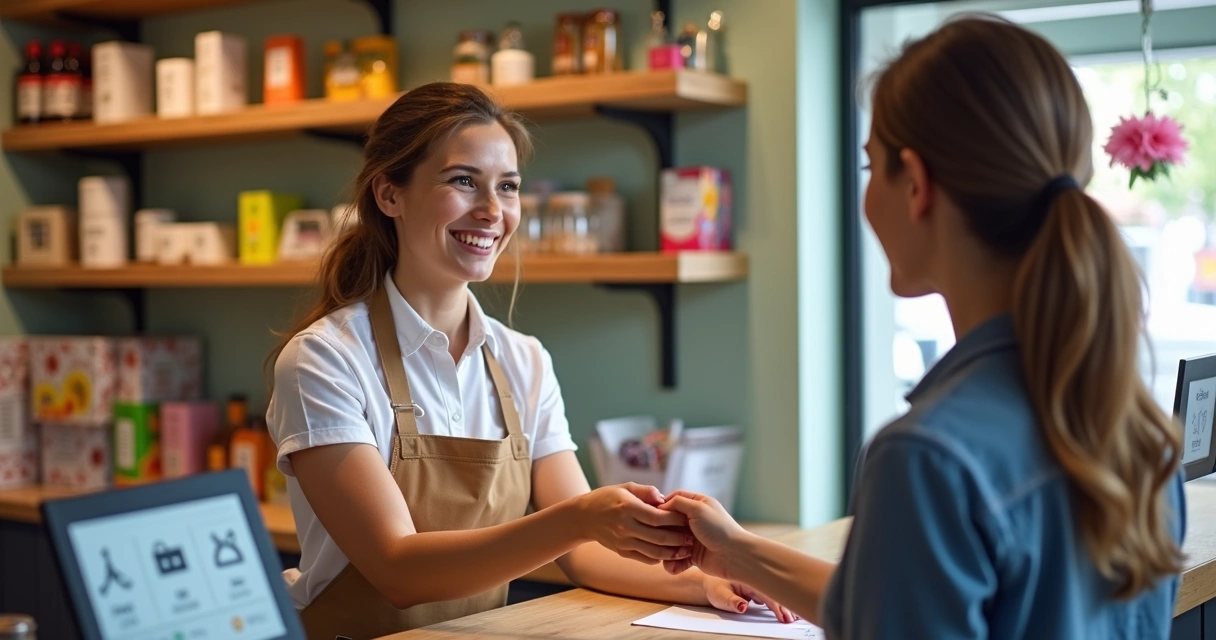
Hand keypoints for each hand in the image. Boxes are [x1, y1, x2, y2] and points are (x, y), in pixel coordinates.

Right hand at [575, 483, 692, 564]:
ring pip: (654, 552)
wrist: (583, 517)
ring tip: (686, 549)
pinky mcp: (622, 552)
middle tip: (693, 537)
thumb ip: (646, 491)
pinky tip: (670, 553)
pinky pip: (645, 558)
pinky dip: (660, 558)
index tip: (688, 518)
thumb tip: (664, 499)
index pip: (658, 517)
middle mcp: (625, 527)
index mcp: (628, 508)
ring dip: (673, 552)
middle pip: (659, 537)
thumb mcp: (625, 487)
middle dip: (679, 538)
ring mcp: (623, 542)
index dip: (676, 519)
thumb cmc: (607, 498)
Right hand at [658, 490, 746, 579]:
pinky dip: (674, 564)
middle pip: (668, 522)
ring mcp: (691, 538)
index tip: (653, 514)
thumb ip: (678, 502)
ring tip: (676, 553)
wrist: (735, 556)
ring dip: (668, 550)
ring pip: (668, 542)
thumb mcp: (698, 508)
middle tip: (664, 537)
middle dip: (663, 531)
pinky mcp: (691, 556)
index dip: (662, 506)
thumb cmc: (718, 529)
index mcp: (697, 504)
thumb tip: (661, 505)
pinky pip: (675, 559)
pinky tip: (677, 566)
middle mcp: (693, 520)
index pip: (673, 500)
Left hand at [702, 575, 798, 623]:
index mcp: (748, 577)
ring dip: (783, 605)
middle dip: (785, 606)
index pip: (767, 593)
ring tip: (793, 615)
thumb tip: (743, 607)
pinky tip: (783, 611)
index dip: (777, 605)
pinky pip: (769, 596)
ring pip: (773, 595)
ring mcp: (756, 585)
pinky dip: (777, 604)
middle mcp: (754, 580)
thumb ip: (732, 601)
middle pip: (773, 593)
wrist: (707, 584)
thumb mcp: (720, 595)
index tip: (785, 616)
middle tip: (793, 618)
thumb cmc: (713, 588)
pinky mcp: (756, 590)